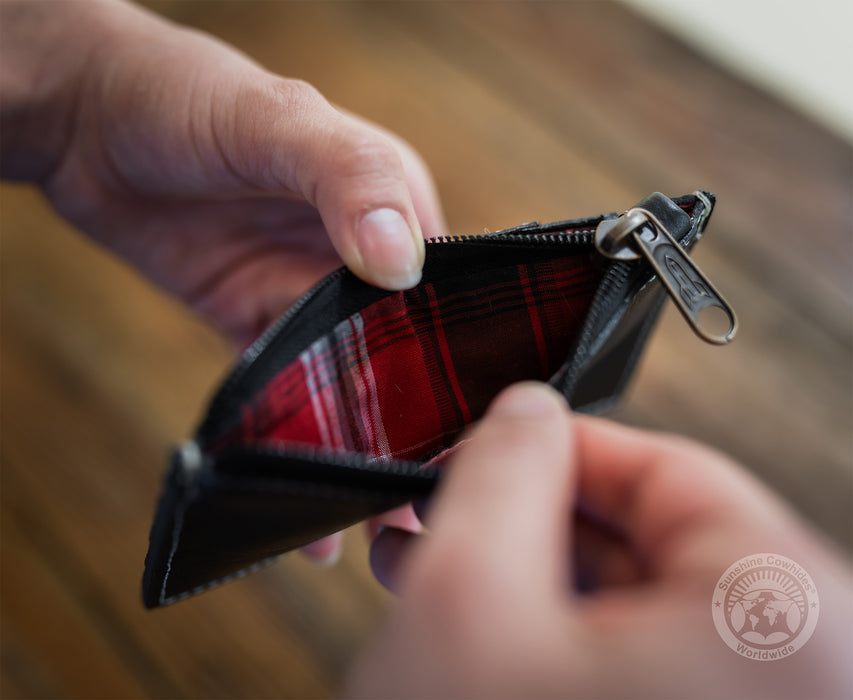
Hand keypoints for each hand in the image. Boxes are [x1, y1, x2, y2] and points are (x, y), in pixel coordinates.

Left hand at [1, 0, 439, 560]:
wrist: (86, 121)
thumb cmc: (189, 97)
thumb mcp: (278, 122)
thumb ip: (349, 179)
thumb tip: (401, 265)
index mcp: (394, 205)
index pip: (447, 296)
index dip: (461, 366)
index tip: (466, 437)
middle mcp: (359, 258)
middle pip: (404, 354)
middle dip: (419, 428)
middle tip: (423, 504)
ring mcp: (307, 296)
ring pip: (349, 384)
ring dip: (361, 452)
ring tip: (375, 527)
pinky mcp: (256, 323)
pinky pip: (285, 393)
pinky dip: (297, 445)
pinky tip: (305, 511)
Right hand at [347, 383, 852, 698]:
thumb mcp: (466, 599)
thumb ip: (500, 471)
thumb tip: (525, 414)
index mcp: (782, 621)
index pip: (673, 472)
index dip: (561, 448)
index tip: (492, 451)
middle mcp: (806, 670)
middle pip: (655, 541)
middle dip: (531, 521)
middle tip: (447, 520)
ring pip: (640, 609)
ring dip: (533, 584)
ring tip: (441, 580)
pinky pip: (642, 664)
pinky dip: (560, 643)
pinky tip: (481, 640)